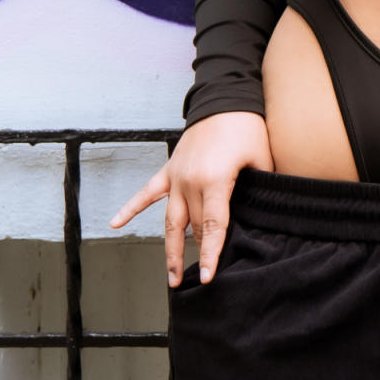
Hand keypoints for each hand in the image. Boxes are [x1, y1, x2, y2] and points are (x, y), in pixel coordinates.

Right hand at [109, 110, 272, 285]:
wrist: (224, 99)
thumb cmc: (246, 127)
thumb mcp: (261, 158)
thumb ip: (260, 188)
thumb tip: (264, 213)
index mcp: (215, 180)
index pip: (213, 226)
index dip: (212, 254)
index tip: (208, 276)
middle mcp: (190, 181)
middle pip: (194, 227)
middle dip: (199, 253)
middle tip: (200, 281)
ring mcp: (176, 175)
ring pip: (170, 220)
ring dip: (170, 249)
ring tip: (171, 277)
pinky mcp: (169, 168)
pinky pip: (146, 192)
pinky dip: (130, 208)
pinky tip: (115, 223)